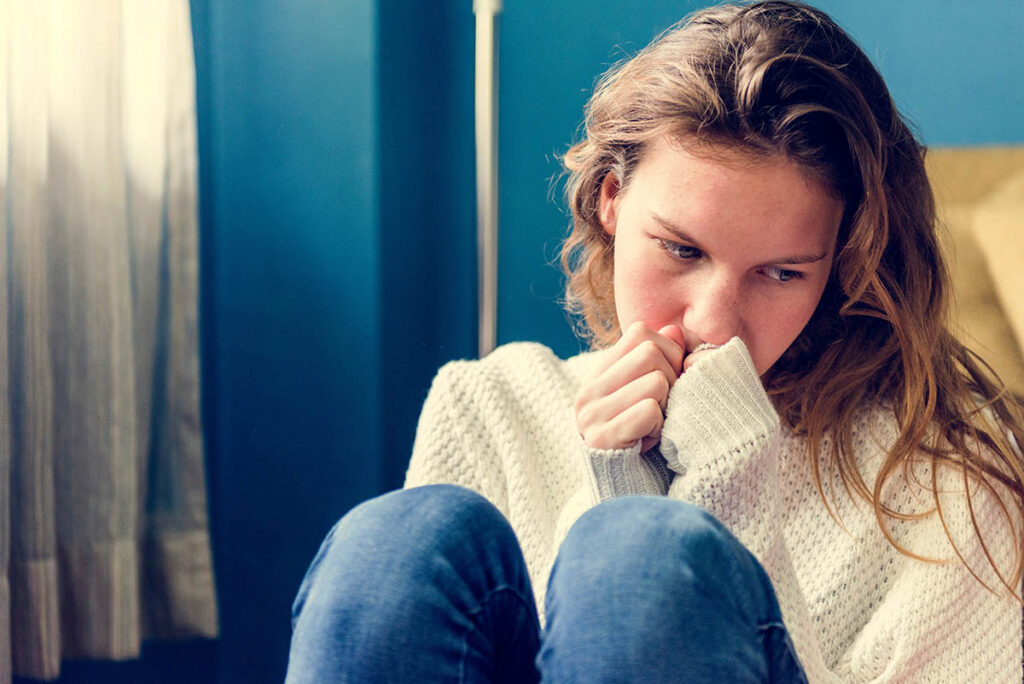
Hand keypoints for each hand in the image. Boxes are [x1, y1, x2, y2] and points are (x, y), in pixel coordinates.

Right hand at [574, 321, 684, 451]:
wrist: (625, 494)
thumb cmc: (645, 441)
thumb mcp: (652, 395)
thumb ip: (662, 360)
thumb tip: (674, 329)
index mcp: (598, 375)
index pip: (640, 333)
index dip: (667, 352)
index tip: (667, 383)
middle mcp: (588, 391)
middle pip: (651, 354)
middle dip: (671, 380)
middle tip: (663, 409)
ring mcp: (590, 415)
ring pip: (656, 382)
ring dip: (667, 408)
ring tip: (654, 427)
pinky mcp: (600, 439)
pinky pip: (649, 412)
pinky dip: (659, 428)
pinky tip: (649, 442)